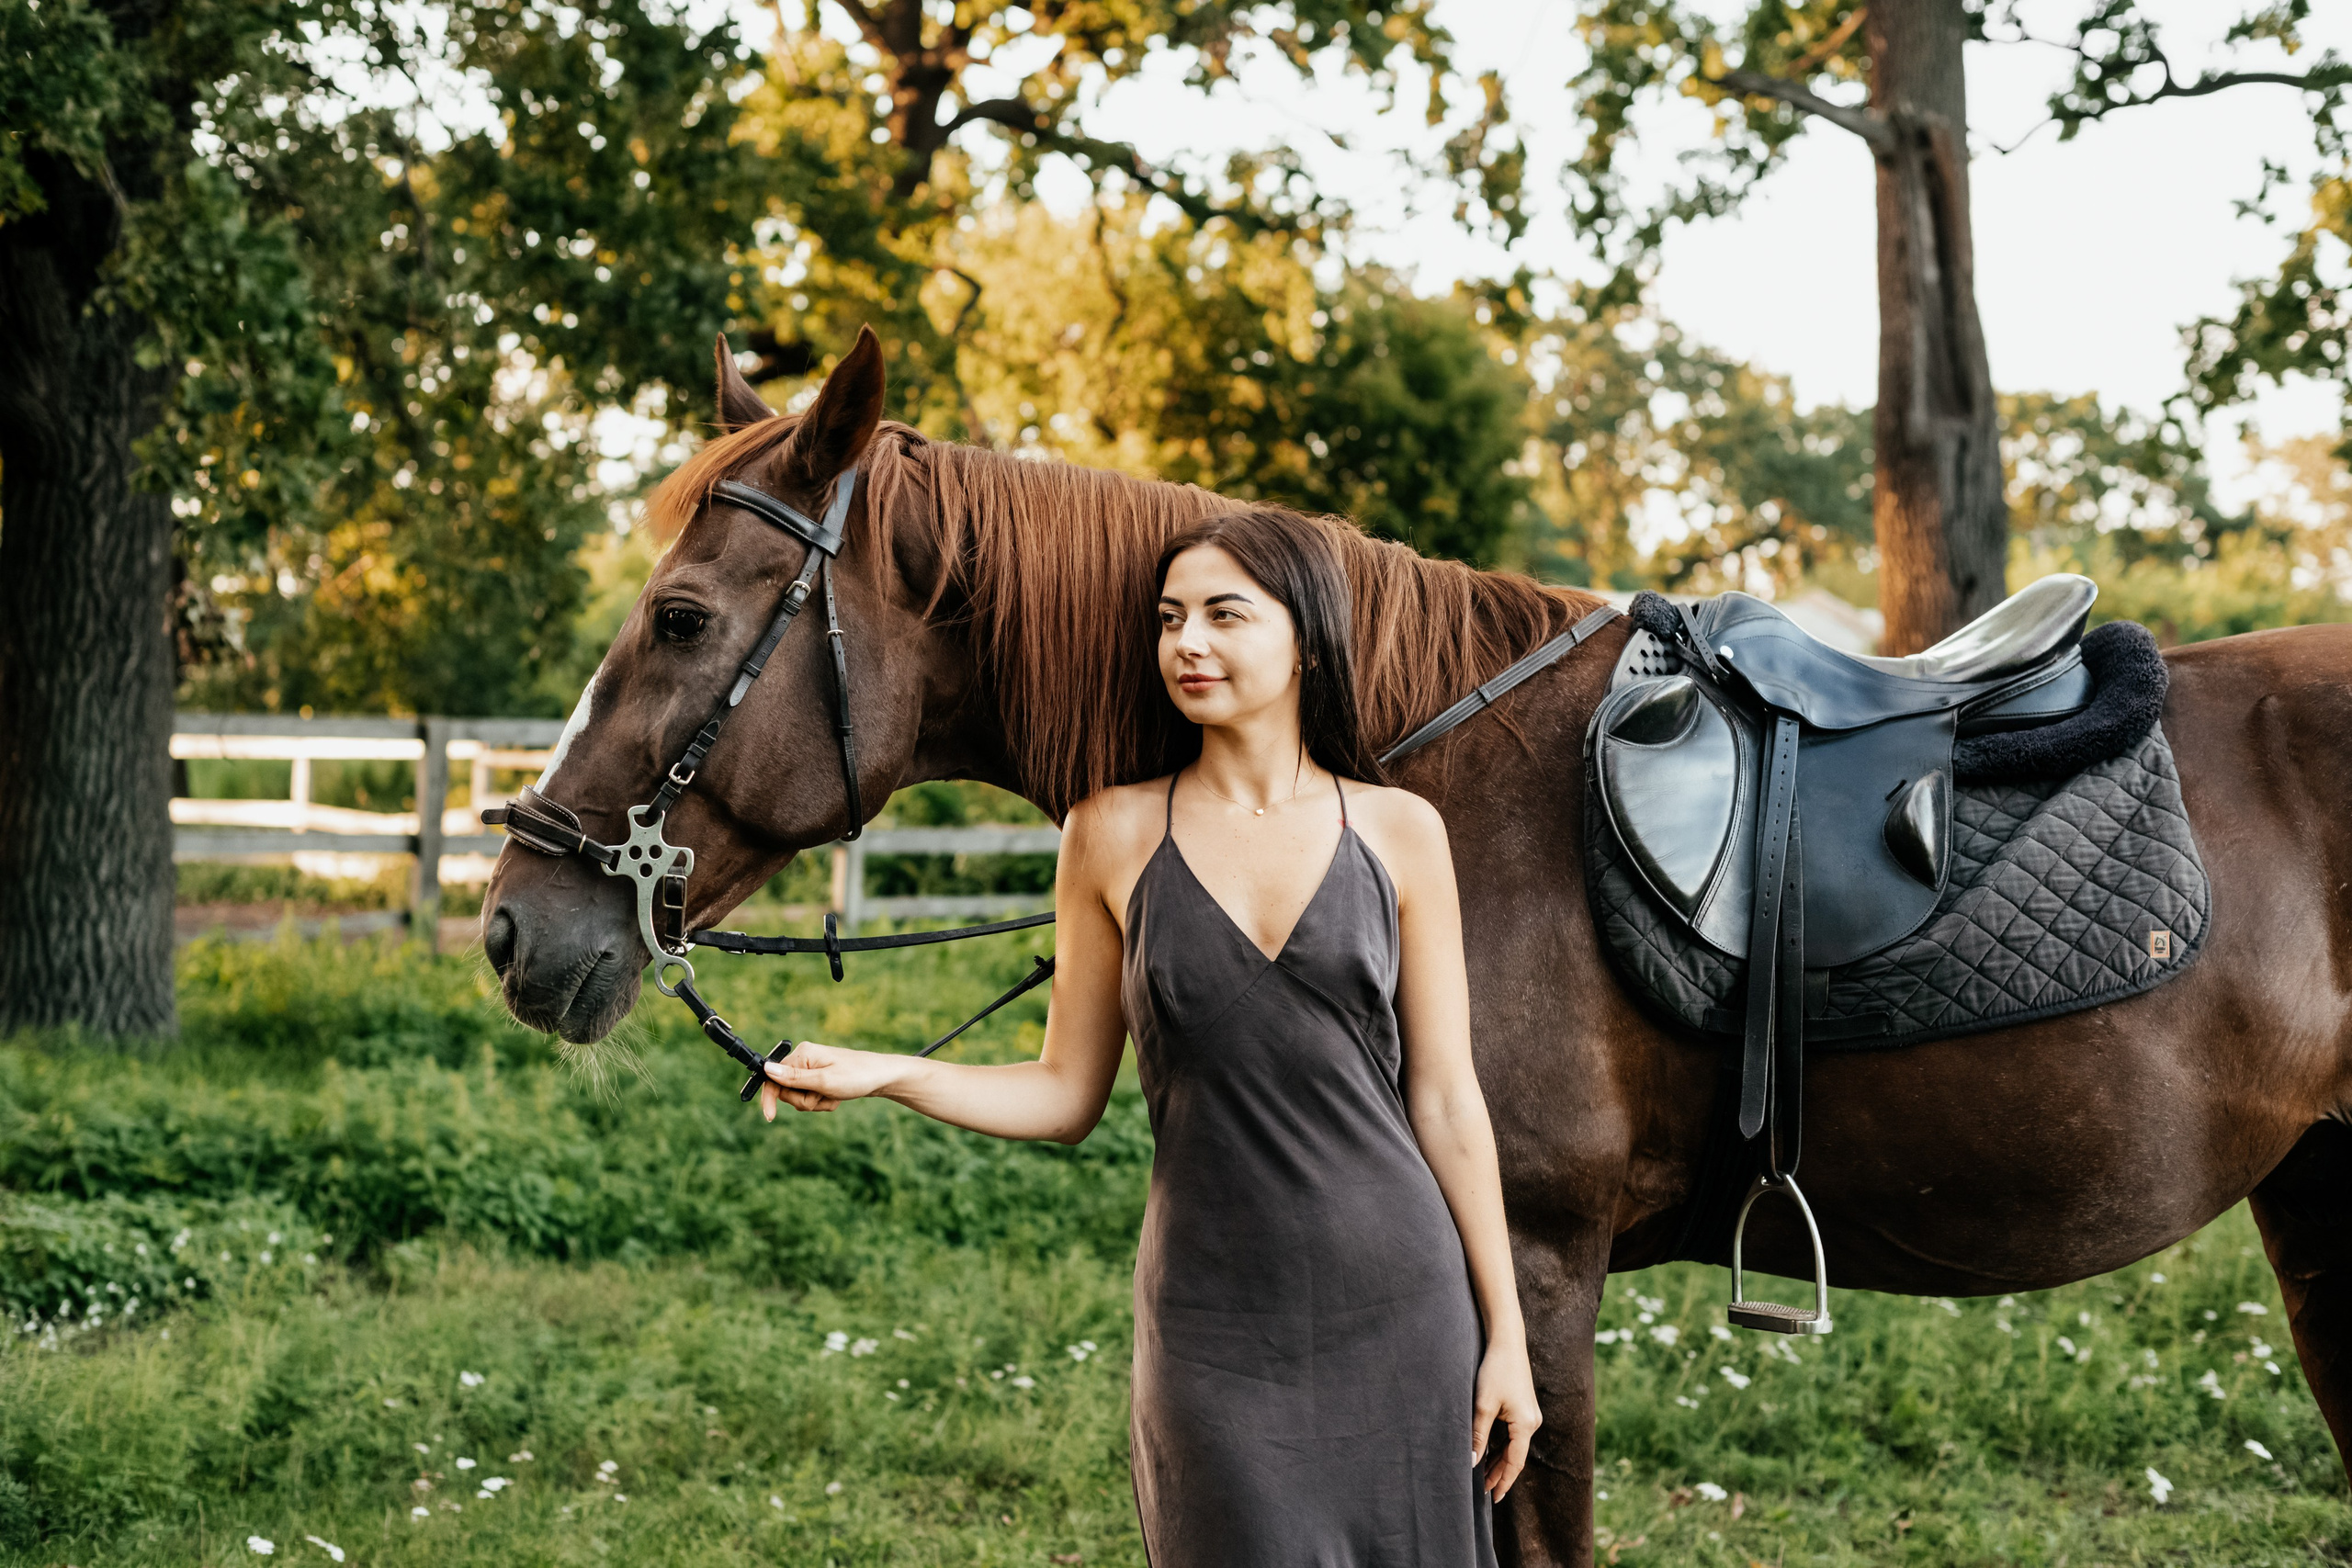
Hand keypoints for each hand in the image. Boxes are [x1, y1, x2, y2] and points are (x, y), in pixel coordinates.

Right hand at [755, 1041, 903, 1121]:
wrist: (883, 1077)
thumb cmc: (856, 1076)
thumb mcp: (824, 1081)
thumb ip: (794, 1078)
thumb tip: (766, 1069)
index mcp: (802, 1054)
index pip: (773, 1078)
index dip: (770, 1098)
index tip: (770, 1117)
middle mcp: (804, 1059)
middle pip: (786, 1091)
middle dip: (804, 1100)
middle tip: (824, 1096)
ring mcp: (812, 1069)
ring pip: (800, 1097)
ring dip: (815, 1102)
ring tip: (833, 1095)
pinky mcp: (820, 1078)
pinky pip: (812, 1097)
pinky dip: (823, 1102)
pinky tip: (837, 1097)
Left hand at [1470, 1336, 1541, 1503]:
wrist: (1507, 1341)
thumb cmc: (1495, 1370)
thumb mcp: (1483, 1405)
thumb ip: (1478, 1435)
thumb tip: (1472, 1462)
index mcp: (1525, 1424)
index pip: (1515, 1463)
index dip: (1503, 1481)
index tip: (1494, 1498)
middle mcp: (1532, 1422)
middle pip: (1516, 1456)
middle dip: (1500, 1474)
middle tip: (1485, 1492)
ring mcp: (1529, 1414)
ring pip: (1515, 1446)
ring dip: (1500, 1460)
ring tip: (1484, 1477)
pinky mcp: (1524, 1407)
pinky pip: (1514, 1434)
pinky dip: (1502, 1446)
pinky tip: (1490, 1453)